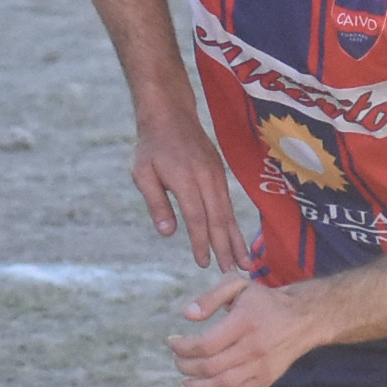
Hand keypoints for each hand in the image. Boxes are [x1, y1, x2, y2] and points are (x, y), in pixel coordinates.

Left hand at [130, 102, 240, 259]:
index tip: (204, 263)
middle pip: (218, 218)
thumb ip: (156, 202)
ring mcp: (217, 174)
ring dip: (236, 238)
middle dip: (225, 246)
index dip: (201, 241)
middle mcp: (206, 177)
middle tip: (232, 272)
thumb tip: (168, 233)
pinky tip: (237, 239)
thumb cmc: (151, 146)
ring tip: (244, 262)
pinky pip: (228, 203)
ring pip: (228, 212)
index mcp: (185, 178)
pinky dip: (233, 223)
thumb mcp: (142, 173)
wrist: (170, 114)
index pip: (196, 216)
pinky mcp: (220, 173)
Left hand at [168, 274, 327, 386]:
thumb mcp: (238, 285)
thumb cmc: (264, 301)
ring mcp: (261, 367)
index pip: (206, 344)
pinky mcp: (265, 380)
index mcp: (245, 323)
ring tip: (182, 385)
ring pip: (223, 385)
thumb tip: (187, 315)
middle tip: (177, 360)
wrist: (303, 319)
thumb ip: (210, 297)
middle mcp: (254, 348)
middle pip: (211, 366)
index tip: (172, 342)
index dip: (183, 347)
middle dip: (186, 366)